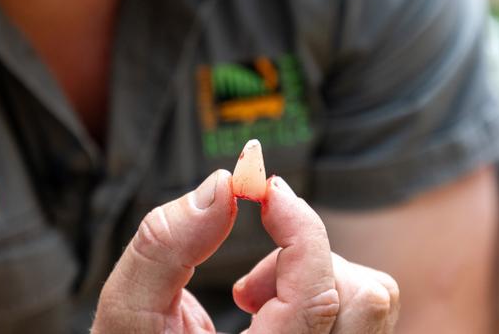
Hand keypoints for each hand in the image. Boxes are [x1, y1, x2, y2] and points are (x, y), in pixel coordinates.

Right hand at [91, 170, 398, 332]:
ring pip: (368, 304)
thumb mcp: (129, 310)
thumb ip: (165, 246)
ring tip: (253, 295)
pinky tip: (267, 308)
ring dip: (310, 274)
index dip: (299, 228)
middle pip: (363, 299)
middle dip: (305, 258)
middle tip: (247, 277)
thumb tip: (222, 186)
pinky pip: (354, 312)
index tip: (266, 191)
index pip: (316, 296)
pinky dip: (314, 288)